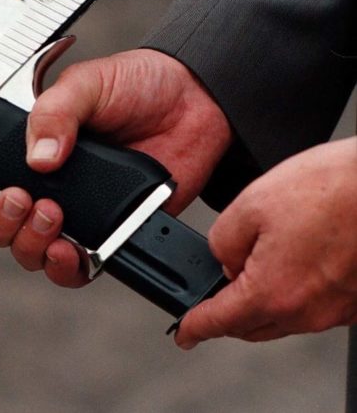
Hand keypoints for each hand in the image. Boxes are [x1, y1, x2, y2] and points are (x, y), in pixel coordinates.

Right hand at [0, 49, 231, 286]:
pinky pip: (69, 267)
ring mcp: (66, 209)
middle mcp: (35, 181)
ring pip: (23, 248)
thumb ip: (56, 111)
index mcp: (18, 143)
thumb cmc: (137, 85)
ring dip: (26, 240)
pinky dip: (63, 266)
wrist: (195, 102)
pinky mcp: (100, 232)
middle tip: (15, 199)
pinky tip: (70, 248)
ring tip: (50, 213)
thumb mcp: (88, 83)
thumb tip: (39, 158)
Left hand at [176, 137, 356, 348]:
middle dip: (227, 314)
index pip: (220, 321)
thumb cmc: (334, 189)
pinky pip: (313, 308)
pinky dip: (294, 294)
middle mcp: (307, 311)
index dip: (194, 327)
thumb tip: (225, 261)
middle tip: (214, 296)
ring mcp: (336, 310)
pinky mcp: (355, 301)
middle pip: (251, 326)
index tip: (185, 334)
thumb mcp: (250, 206)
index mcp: (272, 293)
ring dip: (263, 302)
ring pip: (283, 319)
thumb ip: (223, 242)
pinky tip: (295, 263)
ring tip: (260, 263)